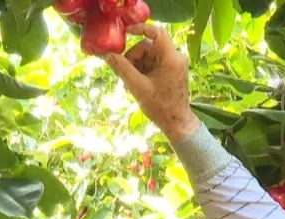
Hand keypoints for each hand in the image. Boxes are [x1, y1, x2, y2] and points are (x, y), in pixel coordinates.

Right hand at [102, 24, 201, 142]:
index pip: (156, 32)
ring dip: (136, 67)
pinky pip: (153, 63)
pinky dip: (142, 71)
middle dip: (133, 59)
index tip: (125, 32)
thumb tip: (107, 55)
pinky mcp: (171, 70)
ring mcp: (174, 64)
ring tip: (129, 84)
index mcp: (171, 58)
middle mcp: (175, 57)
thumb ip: (122, 68)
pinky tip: (135, 84)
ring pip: (148, 56)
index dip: (140, 29)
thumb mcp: (137, 87)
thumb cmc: (161, 107)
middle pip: (148, 47)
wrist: (177, 123)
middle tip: (124, 74)